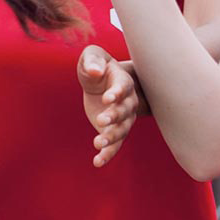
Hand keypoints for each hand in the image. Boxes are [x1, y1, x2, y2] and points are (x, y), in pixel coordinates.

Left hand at [79, 46, 141, 167]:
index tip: (108, 98)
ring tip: (98, 144)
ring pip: (122, 130)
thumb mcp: (92, 56)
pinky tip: (97, 162)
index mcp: (122, 82)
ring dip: (112, 137)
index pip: (123, 88)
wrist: (101, 83)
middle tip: (101, 120)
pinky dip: (108, 154)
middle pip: (125, 111)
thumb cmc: (97, 66)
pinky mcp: (114, 131)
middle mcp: (127, 102)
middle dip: (114, 116)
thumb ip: (93, 60)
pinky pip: (115, 145)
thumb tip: (96, 71)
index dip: (117, 93)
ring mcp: (122, 118)